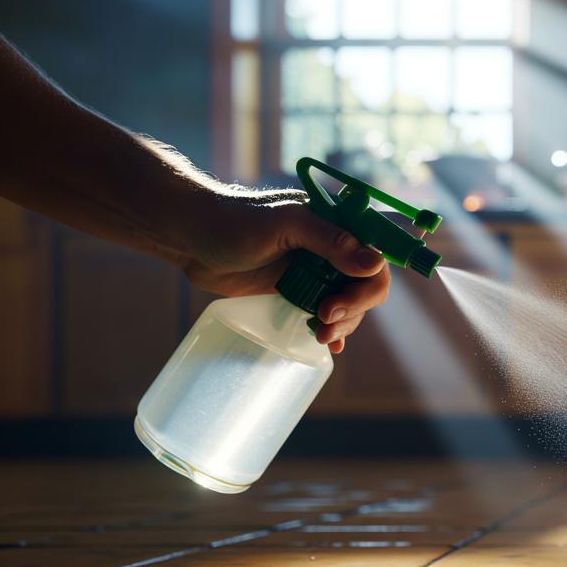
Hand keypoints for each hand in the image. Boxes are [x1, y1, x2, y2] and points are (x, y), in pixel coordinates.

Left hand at [182, 194, 389, 353]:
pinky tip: (328, 345)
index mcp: (336, 225)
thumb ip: (331, 242)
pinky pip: (325, 314)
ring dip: (343, 324)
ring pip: (348, 304)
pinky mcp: (295, 291)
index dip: (370, 281)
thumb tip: (374, 264)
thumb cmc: (234, 221)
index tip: (344, 300)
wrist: (189, 238)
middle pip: (366, 285)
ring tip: (319, 335)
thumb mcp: (286, 225)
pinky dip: (332, 331)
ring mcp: (314, 272)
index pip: (376, 253)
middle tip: (325, 319)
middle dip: (354, 307)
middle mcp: (331, 248)